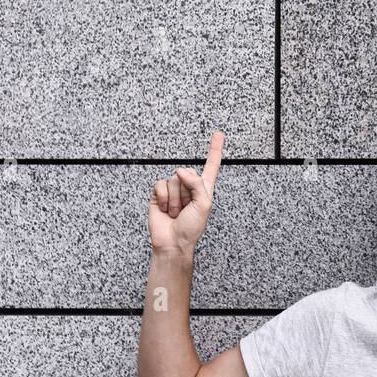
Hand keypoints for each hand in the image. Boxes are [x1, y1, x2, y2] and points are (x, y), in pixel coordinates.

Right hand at [148, 132, 223, 257]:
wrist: (173, 242)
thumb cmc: (191, 227)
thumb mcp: (204, 205)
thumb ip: (197, 184)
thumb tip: (181, 170)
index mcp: (204, 189)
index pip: (211, 166)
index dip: (215, 150)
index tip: (218, 134)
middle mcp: (189, 186)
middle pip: (188, 172)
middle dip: (187, 192)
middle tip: (186, 209)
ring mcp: (173, 190)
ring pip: (174, 179)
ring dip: (175, 199)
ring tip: (176, 212)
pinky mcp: (158, 194)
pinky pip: (160, 185)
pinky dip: (164, 198)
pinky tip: (165, 209)